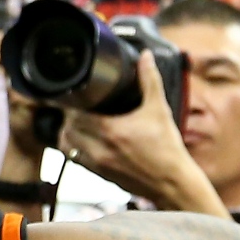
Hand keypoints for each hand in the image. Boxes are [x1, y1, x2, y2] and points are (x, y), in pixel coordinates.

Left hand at [63, 54, 220, 214]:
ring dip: (68, 132)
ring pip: (67, 146)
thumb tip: (146, 56)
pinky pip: (75, 160)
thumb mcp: (159, 110)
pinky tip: (85, 140)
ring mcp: (98, 165)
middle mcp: (100, 149)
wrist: (173, 183)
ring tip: (78, 122)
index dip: (73, 102)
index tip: (78, 94)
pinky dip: (75, 148)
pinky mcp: (100, 175)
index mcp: (111, 131)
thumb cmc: (167, 149)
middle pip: (67, 128)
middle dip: (69, 116)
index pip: (75, 113)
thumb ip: (150, 80)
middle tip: (77, 105)